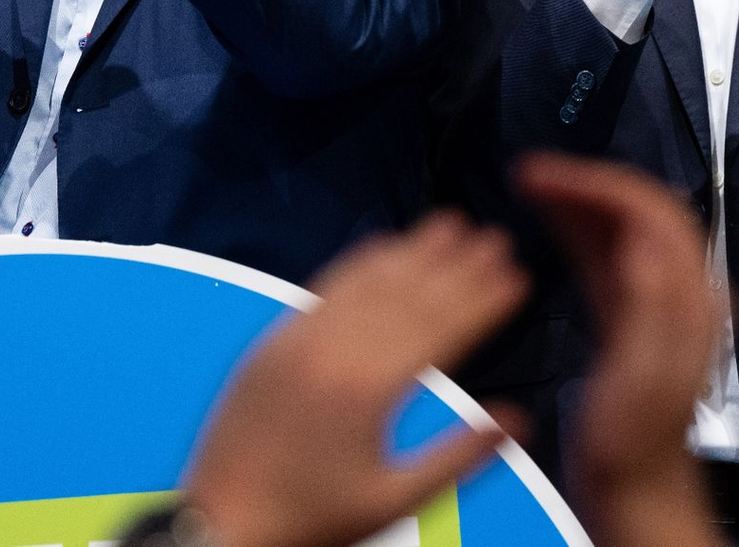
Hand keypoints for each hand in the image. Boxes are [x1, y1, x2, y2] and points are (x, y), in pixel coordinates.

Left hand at [184, 211, 526, 546]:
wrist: (220, 526)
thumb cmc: (312, 523)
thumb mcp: (392, 501)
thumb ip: (459, 457)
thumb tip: (518, 418)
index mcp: (372, 389)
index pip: (442, 329)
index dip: (483, 300)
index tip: (517, 275)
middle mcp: (338, 350)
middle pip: (412, 295)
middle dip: (459, 265)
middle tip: (496, 237)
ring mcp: (303, 337)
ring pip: (371, 280)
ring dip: (414, 249)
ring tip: (450, 222)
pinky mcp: (276, 338)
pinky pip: (326, 286)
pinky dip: (361, 260)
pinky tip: (384, 244)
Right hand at [517, 154, 722, 546]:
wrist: (634, 491)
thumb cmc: (631, 445)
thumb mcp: (641, 380)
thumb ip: (651, 309)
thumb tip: (643, 242)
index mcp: (691, 298)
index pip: (653, 210)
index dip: (599, 183)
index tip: (548, 176)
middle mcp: (683, 288)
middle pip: (639, 206)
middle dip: (585, 179)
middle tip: (531, 172)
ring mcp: (657, 295)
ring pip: (620, 221)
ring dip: (578, 194)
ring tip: (531, 181)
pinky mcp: (630, 307)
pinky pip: (605, 246)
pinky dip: (576, 221)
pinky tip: (548, 212)